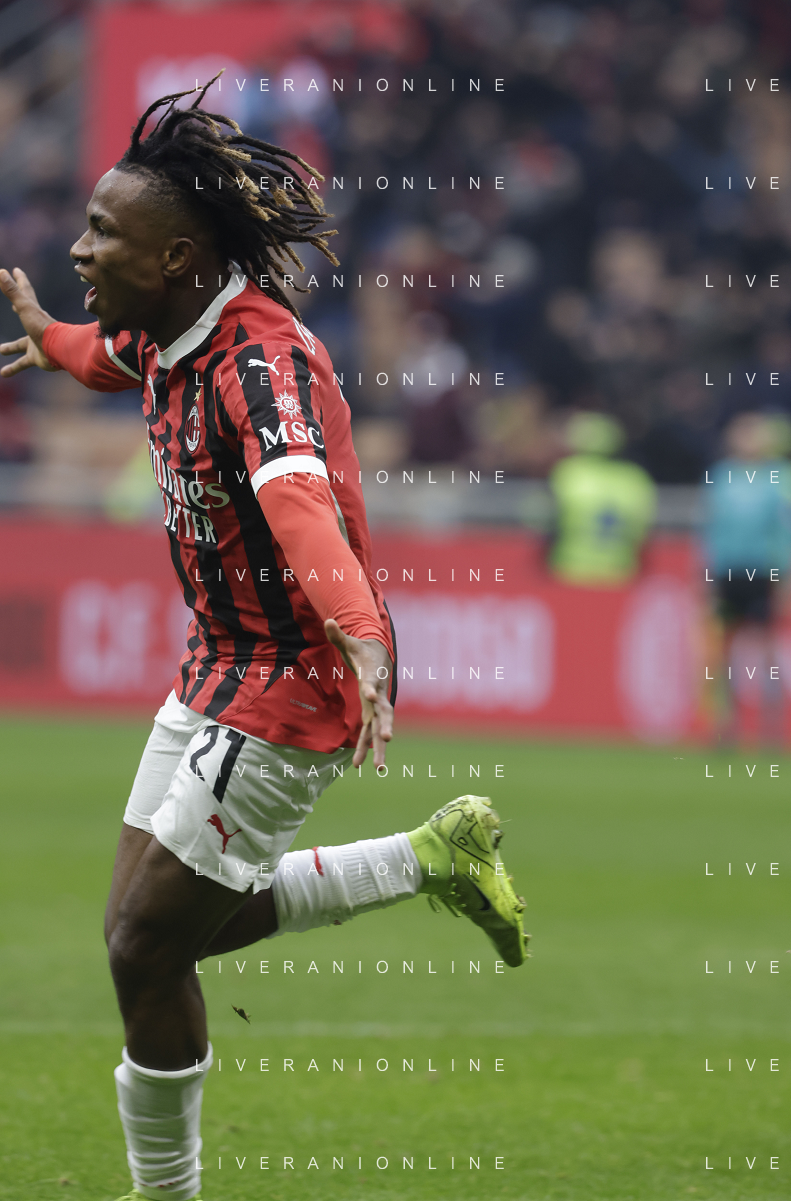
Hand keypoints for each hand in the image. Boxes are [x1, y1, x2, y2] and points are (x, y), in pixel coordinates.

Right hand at [0, 267, 56, 375]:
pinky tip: (4, 374)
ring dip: (10, 348)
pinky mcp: (36, 357)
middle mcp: (34, 326)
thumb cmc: (43, 328)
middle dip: (18, 307)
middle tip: (12, 304)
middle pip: (24, 315)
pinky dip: (13, 368)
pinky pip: (21, 364)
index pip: (25, 291)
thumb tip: (1, 272)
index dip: (20, 280)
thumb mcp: (24, 308)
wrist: (61, 351)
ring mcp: (36, 342)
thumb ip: (12, 291)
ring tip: (0, 350)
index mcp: (33, 311)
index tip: (15, 270)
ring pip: (20, 345)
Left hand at [324, 619, 392, 768]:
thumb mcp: (349, 643)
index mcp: (373, 678)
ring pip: (379, 730)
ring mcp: (377, 708)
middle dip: (386, 726)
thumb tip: (327, 621)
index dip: (372, 690)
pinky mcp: (372, 716)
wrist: (378, 659)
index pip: (373, 684)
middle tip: (388, 738)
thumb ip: (337, 635)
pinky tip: (360, 765)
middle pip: (385, 713)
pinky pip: (369, 734)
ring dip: (378, 748)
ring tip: (377, 767)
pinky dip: (366, 749)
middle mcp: (378, 696)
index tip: (371, 696)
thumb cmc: (362, 651)